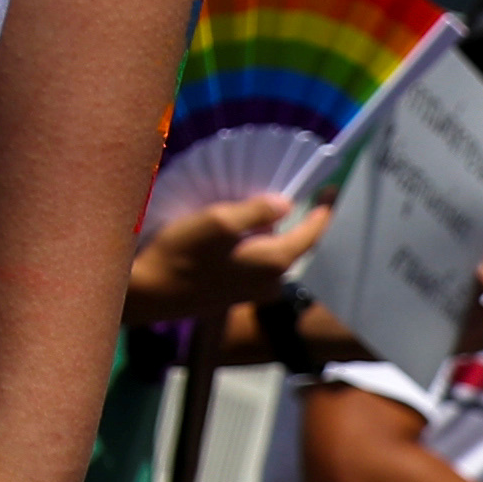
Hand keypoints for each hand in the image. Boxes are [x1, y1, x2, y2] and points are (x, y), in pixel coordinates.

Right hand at [126, 191, 323, 320]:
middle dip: (299, 221)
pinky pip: (256, 262)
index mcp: (274, 262)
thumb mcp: (217, 223)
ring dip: (273, 232)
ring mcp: (252, 290)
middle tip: (301, 194)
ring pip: (274, 254)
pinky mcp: (233, 292)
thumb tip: (285, 204)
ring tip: (265, 208)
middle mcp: (270, 281)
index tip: (333, 189)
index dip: (324, 210)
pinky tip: (240, 233)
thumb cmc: (182, 254)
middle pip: (294, 245)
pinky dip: (256, 244)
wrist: (148, 293)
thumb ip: (255, 211)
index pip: (311, 234)